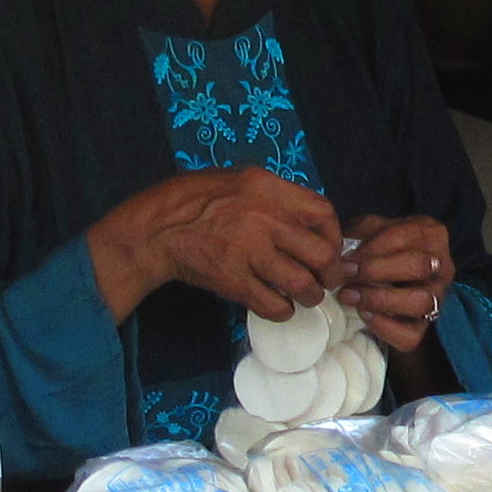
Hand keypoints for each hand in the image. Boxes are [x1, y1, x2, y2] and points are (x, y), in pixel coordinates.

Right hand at [89, 167, 342, 323]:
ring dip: (310, 296)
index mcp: (268, 188)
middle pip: (322, 254)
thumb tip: (313, 224)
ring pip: (303, 285)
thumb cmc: (199, 201)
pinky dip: (283, 311)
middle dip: (331, 274)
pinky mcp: (233, 281)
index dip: (335, 235)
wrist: (157, 229)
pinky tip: (279, 305)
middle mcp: (264, 218)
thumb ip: (278, 197)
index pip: (323, 213)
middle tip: (326, 280)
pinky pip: (274, 305)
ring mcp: (248, 251)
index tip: (331, 248)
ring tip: (305, 296)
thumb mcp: (241, 181)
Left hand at [339, 212, 455, 357]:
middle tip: (345, 276)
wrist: (396, 276)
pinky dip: (384, 327)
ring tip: (350, 296)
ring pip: (420, 302)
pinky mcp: (425, 326)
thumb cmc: (382, 248)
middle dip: (376, 271)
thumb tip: (341, 255)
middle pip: (418, 267)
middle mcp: (442, 266)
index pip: (404, 238)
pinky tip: (364, 313)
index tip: (344, 260)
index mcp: (430, 234)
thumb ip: (360, 235)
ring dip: (379, 299)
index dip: (370, 250)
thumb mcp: (372, 229)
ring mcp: (437, 298)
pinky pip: (411, 335)